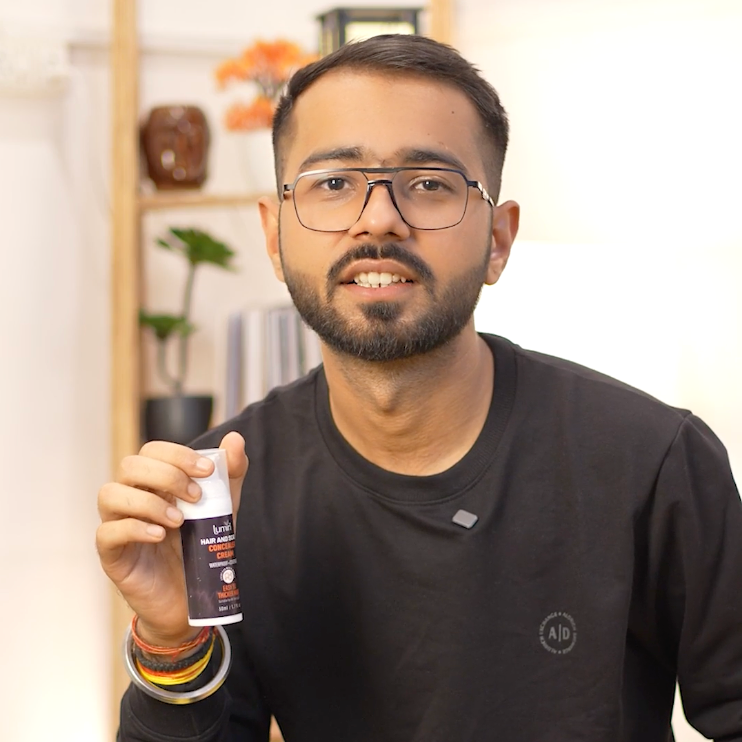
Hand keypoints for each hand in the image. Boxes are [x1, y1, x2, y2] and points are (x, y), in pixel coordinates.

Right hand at [96, 431, 247, 645]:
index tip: (207, 470)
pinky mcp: (112, 554)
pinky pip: (107, 532)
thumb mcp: (222, 508)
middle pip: (130, 465)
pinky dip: (135, 528)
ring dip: (148, 501)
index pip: (151, 451)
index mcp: (155, 482)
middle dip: (167, 475)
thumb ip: (229, 474)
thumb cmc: (201, 547)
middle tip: (196, 497)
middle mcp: (132, 497)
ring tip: (179, 520)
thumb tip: (235, 439)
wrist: (193, 597)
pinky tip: (159, 535)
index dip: (177, 454)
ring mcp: (118, 524)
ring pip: (110, 493)